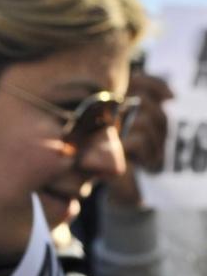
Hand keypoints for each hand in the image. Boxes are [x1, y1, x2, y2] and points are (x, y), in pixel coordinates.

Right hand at [105, 74, 172, 207]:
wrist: (127, 193)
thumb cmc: (140, 161)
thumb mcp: (151, 132)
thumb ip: (153, 110)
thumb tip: (170, 97)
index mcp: (116, 106)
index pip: (137, 81)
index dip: (156, 85)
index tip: (173, 98)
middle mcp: (104, 116)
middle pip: (142, 101)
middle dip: (162, 121)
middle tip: (165, 141)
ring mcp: (102, 134)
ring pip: (143, 121)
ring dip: (157, 142)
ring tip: (156, 158)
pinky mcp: (105, 152)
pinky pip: (138, 140)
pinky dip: (149, 154)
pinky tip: (147, 165)